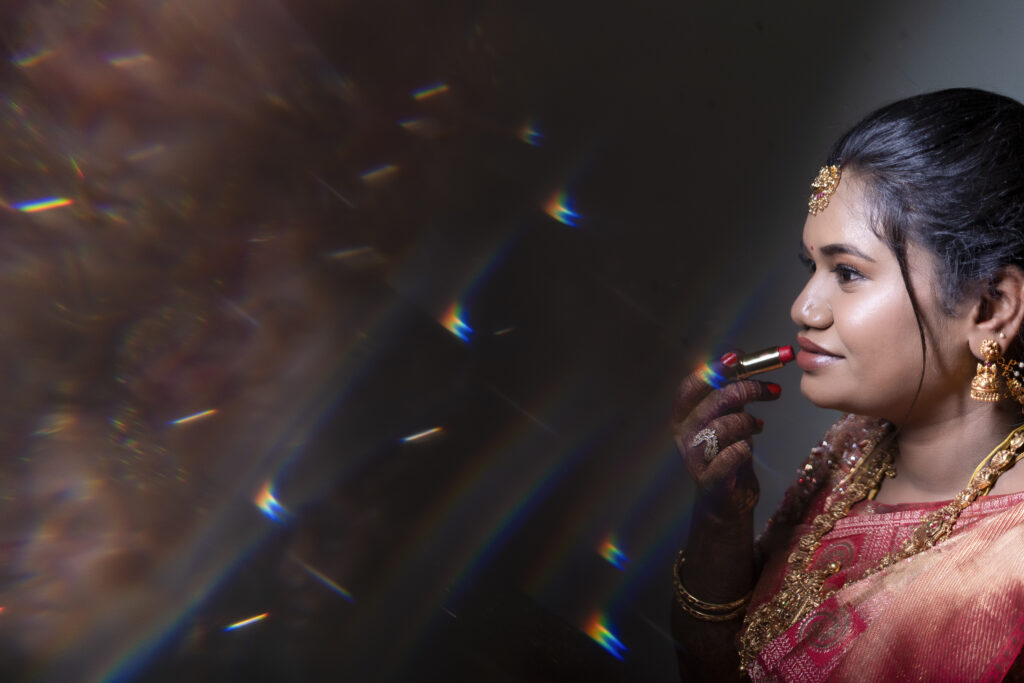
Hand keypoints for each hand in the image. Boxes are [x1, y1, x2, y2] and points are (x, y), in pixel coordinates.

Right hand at [673, 353, 781, 518]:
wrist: (726, 501)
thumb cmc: (726, 453)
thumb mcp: (724, 419)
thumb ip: (727, 393)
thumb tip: (740, 357)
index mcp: (682, 416)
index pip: (692, 385)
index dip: (715, 369)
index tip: (738, 357)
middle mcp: (683, 434)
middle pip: (715, 401)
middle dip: (747, 389)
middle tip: (772, 390)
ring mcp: (694, 457)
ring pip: (725, 425)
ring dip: (749, 421)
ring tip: (758, 425)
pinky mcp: (710, 479)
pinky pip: (733, 454)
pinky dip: (745, 448)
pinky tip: (747, 448)